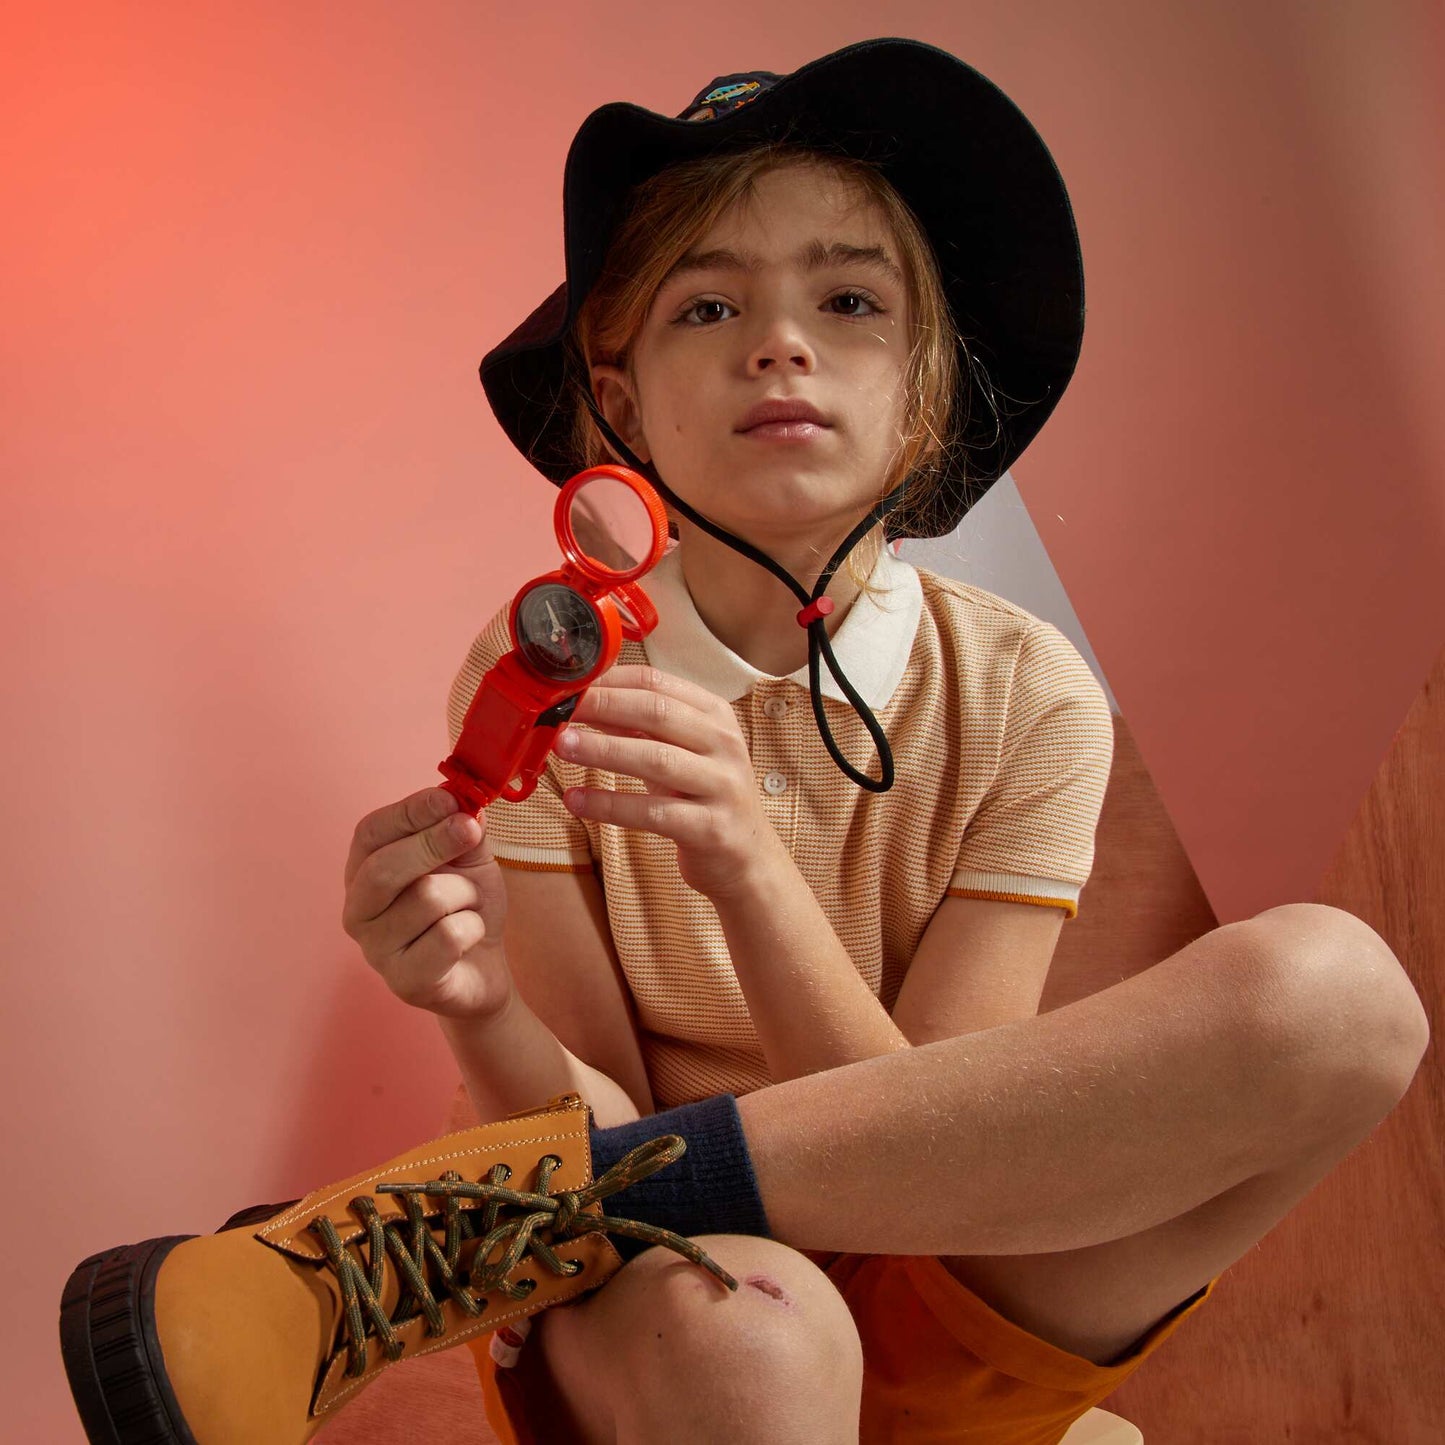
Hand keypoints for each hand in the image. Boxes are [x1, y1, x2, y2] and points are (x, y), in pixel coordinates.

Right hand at [341, 786, 512, 1019]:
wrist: (483, 967)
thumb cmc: (466, 905)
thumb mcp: (468, 855)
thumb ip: (462, 824)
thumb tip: (463, 797)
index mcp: (364, 871)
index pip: (370, 832)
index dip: (409, 811)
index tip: (448, 799)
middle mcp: (358, 911)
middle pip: (384, 868)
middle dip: (435, 843)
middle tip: (471, 831)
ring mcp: (376, 951)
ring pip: (426, 899)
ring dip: (467, 894)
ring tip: (469, 905)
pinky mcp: (405, 982)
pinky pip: (448, 937)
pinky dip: (473, 928)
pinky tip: (469, 938)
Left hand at [554, 664, 783, 899]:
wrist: (747, 858)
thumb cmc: (704, 797)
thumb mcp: (678, 753)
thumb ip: (638, 727)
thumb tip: (585, 702)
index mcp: (715, 716)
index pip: (657, 683)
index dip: (609, 682)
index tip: (570, 685)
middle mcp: (724, 744)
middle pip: (657, 712)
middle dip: (603, 706)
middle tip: (560, 709)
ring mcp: (722, 785)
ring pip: (655, 759)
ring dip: (603, 750)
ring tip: (562, 747)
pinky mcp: (710, 828)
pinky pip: (652, 812)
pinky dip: (609, 805)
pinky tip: (576, 801)